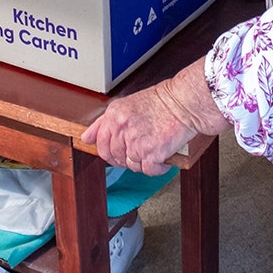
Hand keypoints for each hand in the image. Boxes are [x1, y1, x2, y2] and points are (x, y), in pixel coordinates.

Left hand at [80, 60, 228, 174]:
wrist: (186, 102)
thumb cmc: (164, 101)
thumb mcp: (128, 104)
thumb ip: (104, 122)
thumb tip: (86, 137)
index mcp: (114, 114)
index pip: (101, 143)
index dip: (110, 152)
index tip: (118, 153)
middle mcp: (122, 128)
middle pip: (115, 157)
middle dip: (128, 158)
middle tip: (142, 151)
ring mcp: (136, 142)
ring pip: (132, 165)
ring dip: (144, 162)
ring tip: (155, 149)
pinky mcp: (151, 153)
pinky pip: (148, 170)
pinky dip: (158, 167)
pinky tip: (164, 157)